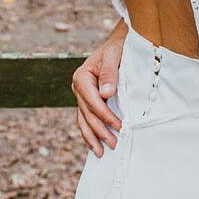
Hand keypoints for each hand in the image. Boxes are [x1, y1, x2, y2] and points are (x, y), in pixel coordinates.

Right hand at [71, 22, 126, 155]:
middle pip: (87, 114)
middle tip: (114, 144)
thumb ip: (109, 73)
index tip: (119, 126)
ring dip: (92, 137)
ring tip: (101, 153)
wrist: (116, 45)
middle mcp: (78, 87)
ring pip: (84, 120)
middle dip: (100, 131)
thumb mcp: (113, 55)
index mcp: (82, 77)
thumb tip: (105, 94)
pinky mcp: (87, 101)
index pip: (92, 102)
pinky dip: (90, 133)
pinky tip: (95, 145)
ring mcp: (81, 95)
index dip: (105, 116)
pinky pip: (86, 119)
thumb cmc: (116, 49)